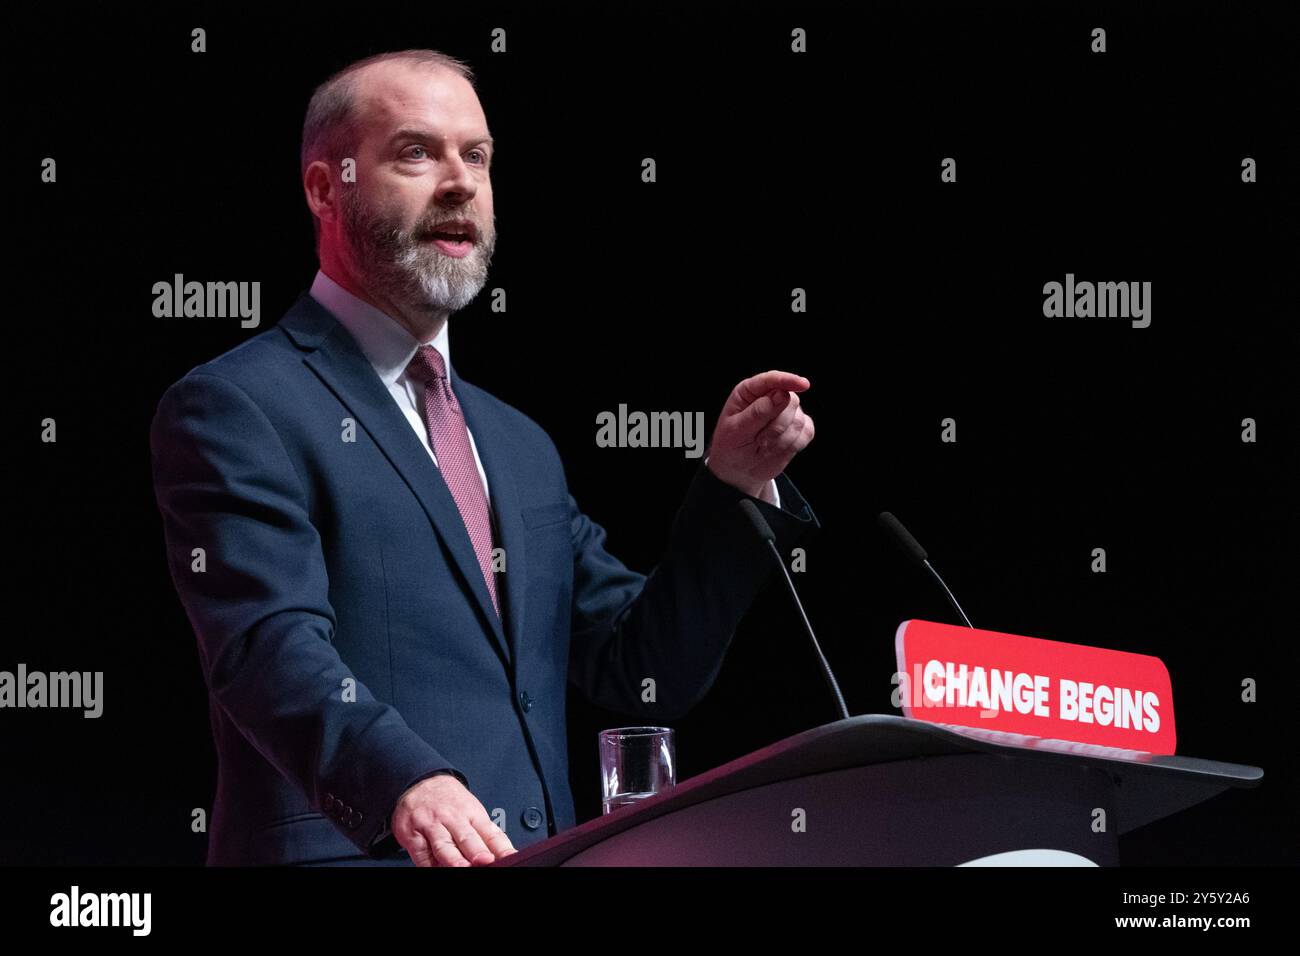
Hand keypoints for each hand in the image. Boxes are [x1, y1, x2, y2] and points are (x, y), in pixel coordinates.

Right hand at [391, 773, 516, 866]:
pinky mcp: (411, 834)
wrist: (421, 782)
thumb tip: (503, 855)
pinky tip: (436, 869)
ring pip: (443, 845)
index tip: (508, 855)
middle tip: (486, 860)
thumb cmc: (450, 801)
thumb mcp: (472, 810)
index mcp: (472, 814)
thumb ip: (485, 834)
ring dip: (454, 859)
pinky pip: (421, 853)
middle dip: (477, 851)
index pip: (490, 833)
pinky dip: (428, 864)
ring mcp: (431, 826)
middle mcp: (452, 819)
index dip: (500, 846)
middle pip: (467, 838)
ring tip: (462, 867)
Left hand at [706, 370, 813, 497]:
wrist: (739, 470)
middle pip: (790, 401)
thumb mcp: (737, 430)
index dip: (788, 380)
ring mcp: (787, 412)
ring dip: (781, 439)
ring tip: (763, 446)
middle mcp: (771, 397)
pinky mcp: (799, 427)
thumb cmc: (731, 447)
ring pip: (798, 420)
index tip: (803, 385)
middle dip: (777, 425)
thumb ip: (758, 412)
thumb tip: (782, 394)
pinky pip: (807, 432)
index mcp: (750, 391)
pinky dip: (793, 444)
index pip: (772, 380)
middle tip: (759, 441)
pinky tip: (777, 449)